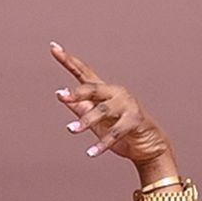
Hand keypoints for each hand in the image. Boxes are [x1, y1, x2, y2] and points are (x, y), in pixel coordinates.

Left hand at [50, 42, 174, 172]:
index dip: (68, 60)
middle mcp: (116, 93)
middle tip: (62, 96)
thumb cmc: (121, 133)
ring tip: (71, 130)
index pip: (83, 72)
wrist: (148, 147)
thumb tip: (62, 96)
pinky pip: (115, 132)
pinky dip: (102, 143)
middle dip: (77, 92)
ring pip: (102, 111)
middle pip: (93, 89)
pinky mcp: (135, 120)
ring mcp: (127, 105)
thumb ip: (81, 108)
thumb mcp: (96, 121)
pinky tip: (91, 152)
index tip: (53, 47)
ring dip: (86, 121)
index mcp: (105, 91)